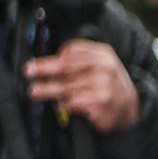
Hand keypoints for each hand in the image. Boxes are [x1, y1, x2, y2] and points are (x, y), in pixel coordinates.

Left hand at [24, 39, 140, 134]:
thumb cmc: (107, 85)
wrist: (129, 108)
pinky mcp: (101, 102)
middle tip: (29, 71)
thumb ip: (78, 62)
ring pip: (68, 86)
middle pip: (67, 66)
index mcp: (102, 54)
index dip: (53, 56)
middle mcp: (105, 67)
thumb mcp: (99, 66)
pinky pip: (75, 102)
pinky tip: (59, 104)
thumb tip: (46, 64)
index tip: (35, 61)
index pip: (73, 50)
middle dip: (45, 68)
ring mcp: (104, 85)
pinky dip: (64, 104)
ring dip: (48, 89)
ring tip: (34, 91)